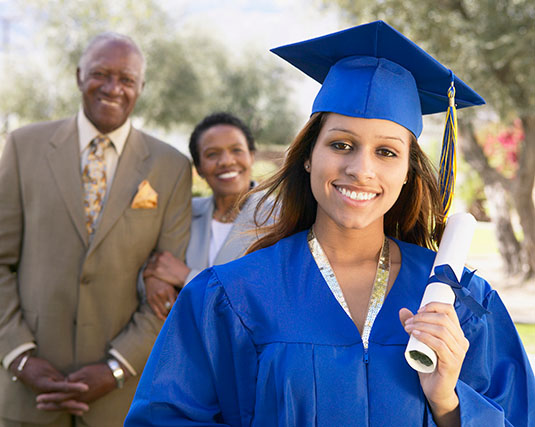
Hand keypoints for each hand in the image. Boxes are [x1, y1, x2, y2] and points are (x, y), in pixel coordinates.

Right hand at [11, 355, 88, 415]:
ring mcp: (45, 397)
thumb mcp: (49, 370)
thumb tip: (71, 383)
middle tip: (86, 408)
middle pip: (61, 401)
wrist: (23, 369)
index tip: (86, 388)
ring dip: (70, 408)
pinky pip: (56, 403)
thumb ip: (59, 378)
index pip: (63, 387)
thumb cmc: (37, 366)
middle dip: (74, 405)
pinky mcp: (46, 397)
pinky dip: (65, 407)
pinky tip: (73, 409)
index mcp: (46, 385)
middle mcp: (45, 394)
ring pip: (59, 405)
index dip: (75, 387)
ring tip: (82, 411)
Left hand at [36, 362, 122, 413]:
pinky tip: (64, 406)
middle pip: (61, 404)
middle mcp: (79, 398)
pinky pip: (75, 405)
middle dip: (49, 405)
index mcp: (76, 391)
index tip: (38, 398)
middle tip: (38, 405)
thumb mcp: (84, 371)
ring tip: (47, 406)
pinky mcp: (89, 399)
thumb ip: (72, 378)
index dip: (48, 398)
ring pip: (67, 406)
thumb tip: (64, 382)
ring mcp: (84, 400)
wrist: (114, 376)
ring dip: (56, 407)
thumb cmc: (99, 371)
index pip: (59, 396)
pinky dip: (66, 406)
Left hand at [143, 251, 189, 286]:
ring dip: (147, 270)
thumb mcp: (176, 260)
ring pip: (148, 266)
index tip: (154, 264)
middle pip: (151, 259)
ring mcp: (158, 264)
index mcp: (166, 253)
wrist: (185, 276)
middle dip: (150, 264)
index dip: (154, 260)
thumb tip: (167, 261)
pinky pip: (146, 272)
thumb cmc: (183, 270)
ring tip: (147, 274)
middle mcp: (161, 257)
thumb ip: (169, 259)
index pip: (156, 255)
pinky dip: (145, 275)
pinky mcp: (156, 271)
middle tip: (150, 269)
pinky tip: (145, 277)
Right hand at [145, 276, 178, 319]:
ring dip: (167, 316)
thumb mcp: (173, 288)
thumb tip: (183, 305)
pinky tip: (164, 318)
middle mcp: (161, 294)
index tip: (180, 313)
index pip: (174, 304)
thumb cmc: (165, 284)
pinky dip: (160, 316)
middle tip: (176, 316)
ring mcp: (154, 298)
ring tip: (171, 316)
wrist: (152, 278)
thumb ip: (177, 296)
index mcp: (169, 290)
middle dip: (172, 314)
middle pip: (168, 309)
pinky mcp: (149, 300)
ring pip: (162, 312)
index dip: (176, 310)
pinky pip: (155, 312)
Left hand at [400, 303, 468, 424]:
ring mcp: (458, 353)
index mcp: (457, 333)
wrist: (435, 389)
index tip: (418, 310)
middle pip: (444, 319)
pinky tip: (415, 335)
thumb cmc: (429, 364)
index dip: (433, 306)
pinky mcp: (452, 363)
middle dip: (423, 316)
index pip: (450, 310)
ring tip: (408, 328)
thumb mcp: (421, 342)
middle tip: (408, 322)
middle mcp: (461, 341)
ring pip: (442, 331)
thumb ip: (414, 326)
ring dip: (422, 326)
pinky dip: (426, 337)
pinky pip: (440, 345)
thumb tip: (403, 310)